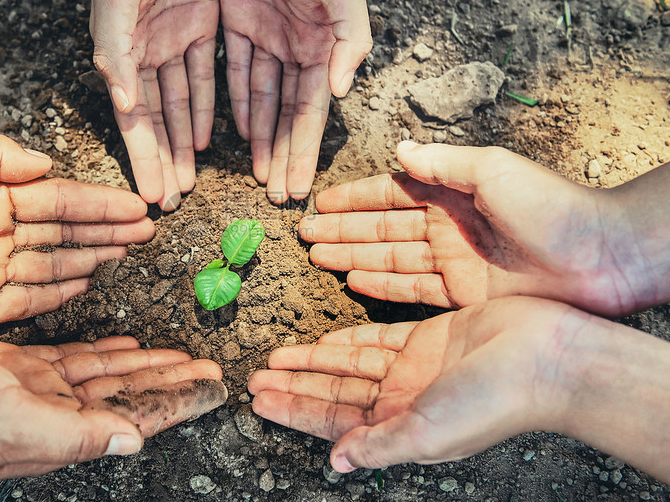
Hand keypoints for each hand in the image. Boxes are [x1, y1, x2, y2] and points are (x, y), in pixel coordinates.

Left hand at [0, 135, 154, 332]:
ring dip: (92, 257)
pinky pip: (30, 300)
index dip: (99, 203)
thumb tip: (46, 163)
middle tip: (145, 231)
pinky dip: (60, 293)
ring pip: (54, 264)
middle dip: (107, 230)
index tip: (135, 206)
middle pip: (65, 231)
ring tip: (127, 252)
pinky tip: (87, 283)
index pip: (59, 198)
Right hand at [0, 325, 225, 479]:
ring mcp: (35, 391)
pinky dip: (106, 353)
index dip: (176, 404)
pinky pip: (75, 360)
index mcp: (55, 435)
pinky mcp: (18, 367)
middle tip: (211, 369)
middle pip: (129, 398)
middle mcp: (51, 416)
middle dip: (172, 384)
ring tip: (184, 356)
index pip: (134, 419)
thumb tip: (133, 443)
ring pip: (108, 377)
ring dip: (147, 366)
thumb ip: (74, 435)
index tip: (213, 391)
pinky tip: (129, 347)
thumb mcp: (6, 421)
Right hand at [90, 0, 218, 210]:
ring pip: (182, 102)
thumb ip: (114, 50)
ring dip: (185, 141)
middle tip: (170, 202)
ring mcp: (176, 35)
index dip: (143, 158)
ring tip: (189, 180)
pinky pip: (207, 74)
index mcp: (123, 46)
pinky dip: (207, 105)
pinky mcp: (204, 19)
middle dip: (163, 160)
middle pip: (157, 118)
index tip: (150, 197)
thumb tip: (121, 103)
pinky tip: (208, 136)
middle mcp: (147, 47)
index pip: (134, 117)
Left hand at [213, 0, 371, 202]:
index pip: (311, 109)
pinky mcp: (235, 20)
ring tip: (257, 174)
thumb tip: (341, 91)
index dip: (304, 149)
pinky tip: (235, 132)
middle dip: (283, 153)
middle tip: (276, 195)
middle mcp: (296, 44)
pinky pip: (234, 72)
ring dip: (260, 136)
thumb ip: (349, 37)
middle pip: (287, 112)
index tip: (298, 188)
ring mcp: (265, 34)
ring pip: (260, 98)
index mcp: (322, 41)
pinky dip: (235, 102)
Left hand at [248, 297, 585, 471]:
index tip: (260, 403)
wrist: (547, 358)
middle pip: (334, 393)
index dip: (295, 412)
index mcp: (401, 428)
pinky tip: (320, 340)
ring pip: (349, 365)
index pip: (333, 422)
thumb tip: (336, 462)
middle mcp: (403, 401)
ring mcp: (414, 369)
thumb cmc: (493, 402)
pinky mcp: (428, 339)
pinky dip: (347, 339)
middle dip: (294, 386)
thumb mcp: (426, 431)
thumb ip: (379, 445)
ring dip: (311, 361)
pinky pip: (377, 339)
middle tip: (255, 377)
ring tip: (275, 357)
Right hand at [299, 141, 654, 316]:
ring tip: (317, 255)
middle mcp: (446, 225)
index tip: (319, 201)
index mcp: (451, 191)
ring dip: (352, 256)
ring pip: (389, 258)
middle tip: (303, 233)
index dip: (353, 198)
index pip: (389, 192)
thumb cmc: (552, 207)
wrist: (600, 258)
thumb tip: (399, 150)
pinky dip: (382, 285)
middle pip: (381, 227)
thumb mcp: (493, 170)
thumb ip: (442, 162)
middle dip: (341, 229)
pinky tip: (355, 281)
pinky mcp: (463, 293)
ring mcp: (453, 260)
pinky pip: (412, 288)